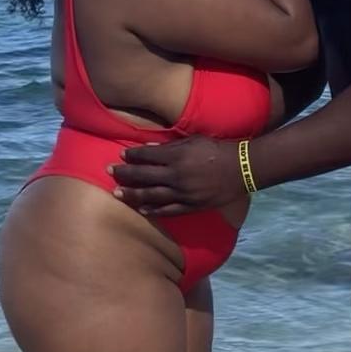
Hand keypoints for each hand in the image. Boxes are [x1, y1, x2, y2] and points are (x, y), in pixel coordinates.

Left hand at [110, 135, 241, 215]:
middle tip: (109, 172)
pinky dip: (153, 210)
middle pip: (144, 176)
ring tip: (117, 193)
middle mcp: (176, 176)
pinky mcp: (191, 206)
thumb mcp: (194, 141)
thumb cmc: (217, 149)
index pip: (147, 156)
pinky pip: (168, 210)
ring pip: (151, 195)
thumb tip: (149, 150)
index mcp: (177, 156)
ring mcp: (183, 193)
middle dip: (125, 174)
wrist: (241, 169)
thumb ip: (171, 147)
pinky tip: (141, 209)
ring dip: (132, 194)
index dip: (132, 155)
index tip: (121, 155)